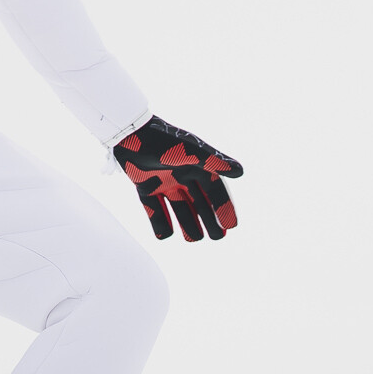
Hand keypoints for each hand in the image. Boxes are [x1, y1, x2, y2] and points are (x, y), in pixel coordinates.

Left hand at [112, 115, 242, 240]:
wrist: (131, 134)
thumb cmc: (165, 142)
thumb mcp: (193, 152)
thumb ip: (215, 163)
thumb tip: (241, 172)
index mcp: (196, 166)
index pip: (215, 190)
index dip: (224, 207)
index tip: (231, 225)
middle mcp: (182, 176)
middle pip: (200, 203)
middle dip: (210, 220)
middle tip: (217, 237)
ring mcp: (163, 183)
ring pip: (180, 209)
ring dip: (188, 223)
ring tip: (194, 238)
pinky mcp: (145, 188)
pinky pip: (155, 210)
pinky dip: (160, 222)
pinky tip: (165, 235)